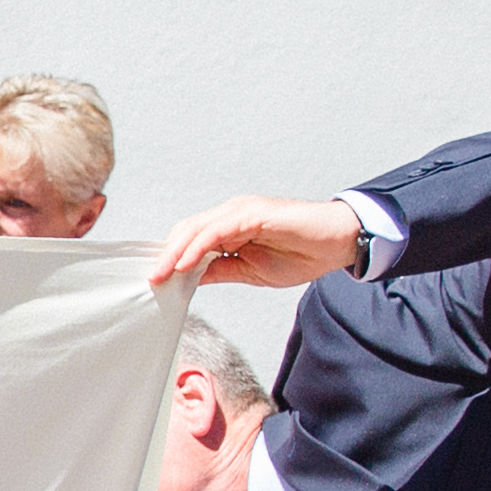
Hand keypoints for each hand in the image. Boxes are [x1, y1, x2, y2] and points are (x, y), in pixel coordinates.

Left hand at [146, 193, 363, 294]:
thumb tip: (190, 279)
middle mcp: (232, 214)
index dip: (170, 256)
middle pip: (186, 231)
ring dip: (175, 253)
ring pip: (197, 228)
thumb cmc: (302, 254)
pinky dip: (197, 247)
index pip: (190, 238)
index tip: (155, 278)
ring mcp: (242, 211)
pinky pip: (217, 230)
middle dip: (165, 255)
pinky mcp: (254, 214)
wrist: (339, 243)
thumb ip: (220, 271)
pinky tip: (186, 264)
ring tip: (162, 274)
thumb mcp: (250, 272)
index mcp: (230, 227)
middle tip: (151, 278)